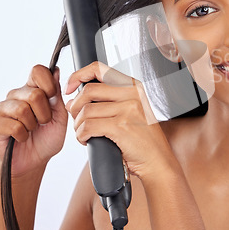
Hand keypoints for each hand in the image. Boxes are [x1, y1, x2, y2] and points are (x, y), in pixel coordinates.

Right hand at [0, 65, 67, 175]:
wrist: (34, 161)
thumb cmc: (47, 137)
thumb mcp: (60, 116)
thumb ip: (57, 95)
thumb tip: (55, 70)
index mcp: (33, 89)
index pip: (37, 71)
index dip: (48, 83)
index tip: (52, 98)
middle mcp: (16, 95)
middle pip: (34, 94)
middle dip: (45, 113)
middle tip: (42, 122)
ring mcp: (3, 108)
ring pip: (22, 109)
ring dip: (33, 125)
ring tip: (32, 130)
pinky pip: (13, 126)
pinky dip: (23, 135)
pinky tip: (22, 137)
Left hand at [65, 61, 177, 179]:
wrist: (158, 160)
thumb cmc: (143, 140)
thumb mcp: (130, 112)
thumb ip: (105, 102)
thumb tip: (72, 100)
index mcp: (133, 86)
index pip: (99, 69)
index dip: (79, 75)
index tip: (70, 87)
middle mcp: (132, 94)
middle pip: (88, 90)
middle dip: (75, 106)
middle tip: (77, 119)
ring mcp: (128, 109)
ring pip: (86, 111)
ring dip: (78, 125)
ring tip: (83, 133)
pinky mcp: (121, 127)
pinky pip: (88, 127)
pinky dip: (81, 135)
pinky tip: (86, 140)